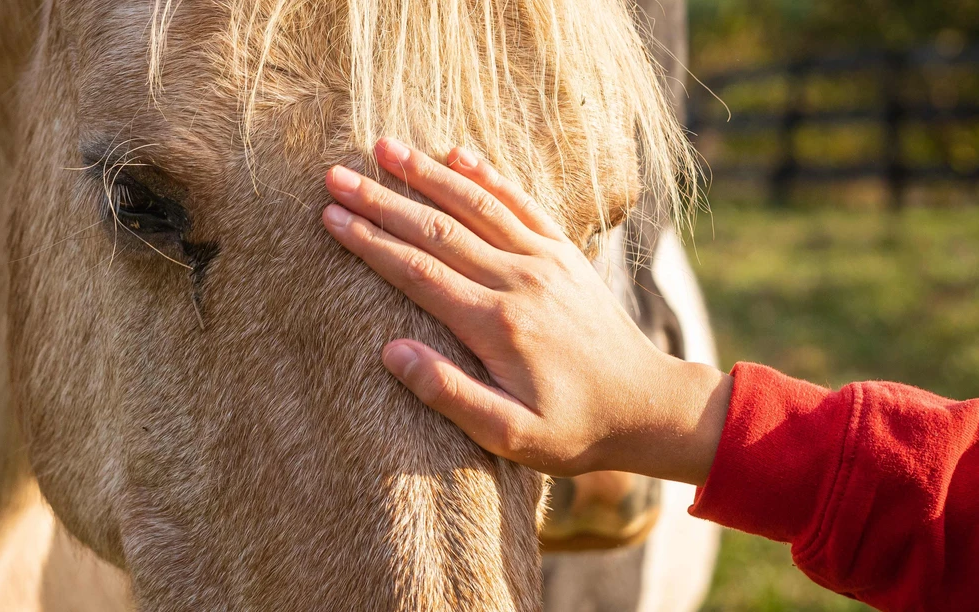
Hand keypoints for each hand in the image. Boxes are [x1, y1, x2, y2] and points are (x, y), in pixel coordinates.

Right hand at [321, 138, 731, 485]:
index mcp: (497, 324)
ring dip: (426, 173)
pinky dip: (487, 175)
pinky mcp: (564, 253)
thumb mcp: (509, 435)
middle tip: (336, 176)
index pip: (418, 272)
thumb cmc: (574, 429)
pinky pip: (520, 203)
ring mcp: (545, 261)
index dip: (370, 242)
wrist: (647, 407)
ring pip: (475, 205)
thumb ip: (448, 394)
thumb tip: (390, 352)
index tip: (331, 218)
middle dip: (382, 200)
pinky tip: (457, 152)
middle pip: (437, 230)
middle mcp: (519, 280)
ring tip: (383, 147)